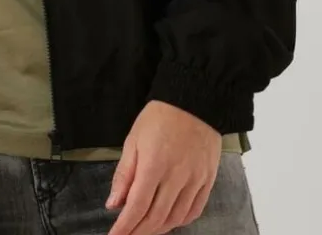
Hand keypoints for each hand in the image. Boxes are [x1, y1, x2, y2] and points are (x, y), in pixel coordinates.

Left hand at [105, 101, 221, 234]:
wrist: (194, 100)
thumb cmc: (160, 117)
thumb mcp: (133, 139)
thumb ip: (124, 174)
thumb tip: (113, 204)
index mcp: (153, 165)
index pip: (137, 207)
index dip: (124, 227)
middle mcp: (176, 177)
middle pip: (155, 217)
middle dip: (138, 231)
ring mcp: (194, 180)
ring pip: (175, 218)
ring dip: (158, 229)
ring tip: (144, 230)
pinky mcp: (207, 180)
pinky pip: (194, 211)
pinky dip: (180, 222)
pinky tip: (169, 222)